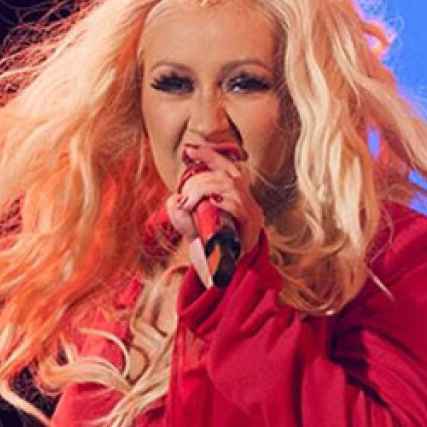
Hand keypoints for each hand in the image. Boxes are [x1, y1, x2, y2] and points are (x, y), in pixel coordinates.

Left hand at [165, 144, 263, 270]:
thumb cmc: (207, 247)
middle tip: (183, 197)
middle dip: (200, 180)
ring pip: (232, 187)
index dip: (209, 154)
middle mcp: (247, 202)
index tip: (188, 151)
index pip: (227, 166)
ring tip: (189, 203)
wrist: (219, 275)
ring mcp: (252, 215)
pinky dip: (225, 202)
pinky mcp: (251, 230)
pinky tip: (213, 202)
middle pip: (228, 175)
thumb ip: (180, 211)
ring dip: (206, 189)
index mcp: (235, 196)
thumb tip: (174, 199)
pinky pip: (241, 208)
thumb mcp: (189, 224)